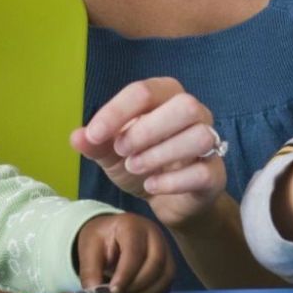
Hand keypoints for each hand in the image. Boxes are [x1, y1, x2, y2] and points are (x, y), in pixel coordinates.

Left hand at [70, 77, 226, 228]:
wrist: (168, 200)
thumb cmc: (141, 164)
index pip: (144, 91)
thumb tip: (76, 137)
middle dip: (147, 129)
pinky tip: (151, 186)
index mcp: (166, 97)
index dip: (116, 112)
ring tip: (135, 167)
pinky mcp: (215, 174)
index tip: (93, 134)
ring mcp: (209, 143)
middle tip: (121, 151)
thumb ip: (95, 144)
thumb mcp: (111, 153)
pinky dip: (173, 181)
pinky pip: (203, 171)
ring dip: (161, 153)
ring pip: (200, 136)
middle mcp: (193, 113)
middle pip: (184, 105)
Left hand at [74, 212, 175, 292]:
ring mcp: (165, 247)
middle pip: (156, 262)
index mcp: (131, 225)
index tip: (113, 291)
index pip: (135, 250)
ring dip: (146, 291)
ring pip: (166, 274)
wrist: (111, 235)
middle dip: (137, 284)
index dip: (126, 273)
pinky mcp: (169, 262)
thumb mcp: (88, 250)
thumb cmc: (101, 241)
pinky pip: (168, 282)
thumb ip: (90, 271)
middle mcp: (153, 234)